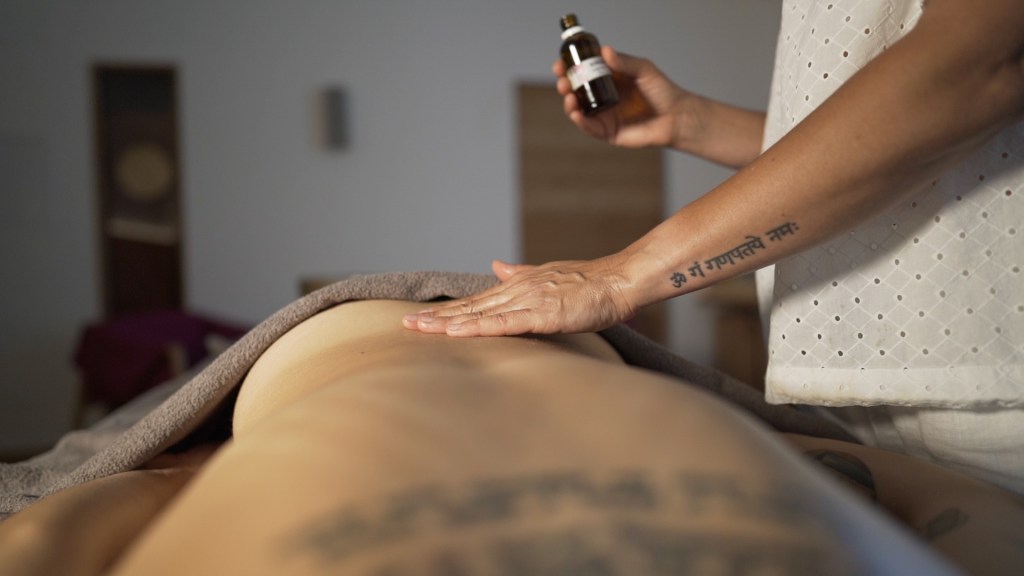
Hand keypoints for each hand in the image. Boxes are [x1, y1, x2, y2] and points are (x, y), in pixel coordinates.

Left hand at [402, 258, 638, 336]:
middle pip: (469, 307)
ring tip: (419, 329)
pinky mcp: (542, 314)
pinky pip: (504, 324)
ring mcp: (528, 301)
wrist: (618, 281)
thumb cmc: (590, 284)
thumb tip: (497, 266)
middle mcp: (517, 290)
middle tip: (405, 325)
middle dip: (436, 317)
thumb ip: (519, 274)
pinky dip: (477, 328)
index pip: (475, 301)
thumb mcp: (548, 277)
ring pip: (479, 314)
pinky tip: (456, 333)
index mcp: (518, 285)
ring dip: (447, 323)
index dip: (446, 310)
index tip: (420, 317)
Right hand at [554, 45, 689, 148]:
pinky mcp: (607, 132)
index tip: (561, 64)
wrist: (675, 116)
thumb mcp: (643, 69)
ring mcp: (604, 115)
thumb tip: (604, 51)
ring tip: (569, 95)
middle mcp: (603, 97)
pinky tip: (576, 113)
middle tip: (562, 80)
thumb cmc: (662, 91)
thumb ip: (624, 62)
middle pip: (576, 91)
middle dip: (565, 85)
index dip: (570, 68)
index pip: (584, 72)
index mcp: (609, 80)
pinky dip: (580, 121)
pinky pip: (589, 127)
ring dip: (569, 103)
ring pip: (578, 110)